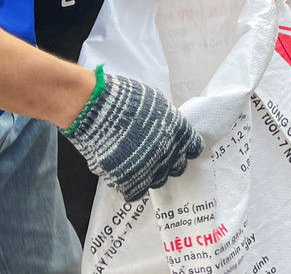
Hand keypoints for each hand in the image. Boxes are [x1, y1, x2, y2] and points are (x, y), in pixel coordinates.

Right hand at [63, 70, 204, 201]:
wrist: (97, 110)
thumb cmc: (124, 98)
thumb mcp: (155, 101)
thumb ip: (165, 118)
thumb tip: (165, 126)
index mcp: (178, 131)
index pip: (193, 147)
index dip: (186, 148)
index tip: (180, 147)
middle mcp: (168, 152)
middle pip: (177, 166)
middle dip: (169, 162)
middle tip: (157, 155)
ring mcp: (149, 169)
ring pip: (158, 181)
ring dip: (151, 174)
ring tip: (139, 165)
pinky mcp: (128, 181)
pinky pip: (136, 192)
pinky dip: (131, 186)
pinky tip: (124, 176)